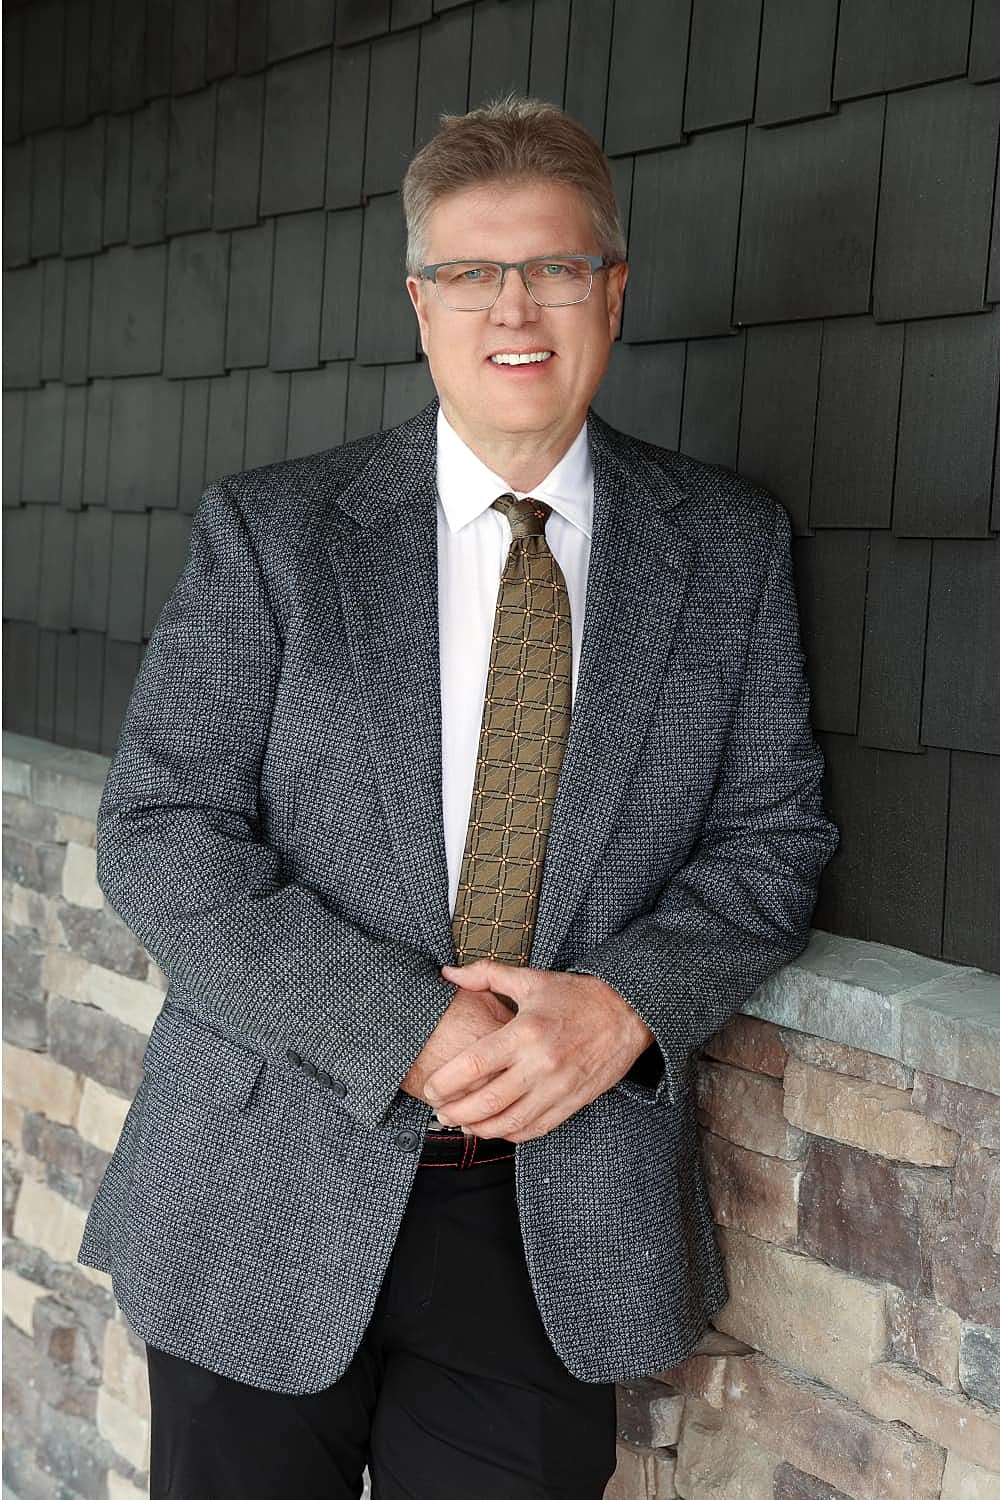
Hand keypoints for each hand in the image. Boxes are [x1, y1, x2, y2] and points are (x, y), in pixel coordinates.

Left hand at [422, 961, 654, 1141]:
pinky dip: (511, 1134)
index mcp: (526, 1032)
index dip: (447, 1082)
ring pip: (510, 1123)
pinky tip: (495, 1128)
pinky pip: (536, 1129)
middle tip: (439, 1111)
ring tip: (461, 1124)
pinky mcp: (573, 1102)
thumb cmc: (576, 995)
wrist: (628, 1013)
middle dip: (456, 1112)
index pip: (476, 1064)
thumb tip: (448, 972)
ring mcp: (558, 1087)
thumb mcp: (531, 979)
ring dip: (480, 1129)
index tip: (430, 1088)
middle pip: (488, 1101)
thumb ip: (486, 975)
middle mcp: (541, 1064)